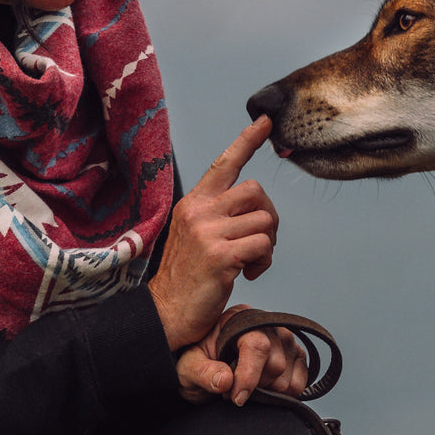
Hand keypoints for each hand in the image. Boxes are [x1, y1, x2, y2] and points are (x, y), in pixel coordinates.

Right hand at [148, 117, 278, 350]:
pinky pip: (263, 245)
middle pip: (256, 191)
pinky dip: (265, 261)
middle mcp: (198, 211)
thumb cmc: (188, 277)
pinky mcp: (219, 255)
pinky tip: (248, 274)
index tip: (264, 122)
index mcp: (193, 203)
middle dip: (268, 217)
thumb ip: (218, 214)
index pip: (223, 163)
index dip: (246, 141)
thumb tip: (253, 204)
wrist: (166, 313)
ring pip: (264, 220)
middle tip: (260, 243)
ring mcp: (207, 232)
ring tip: (251, 262)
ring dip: (268, 244)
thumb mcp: (197, 235)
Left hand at [174, 306, 309, 404]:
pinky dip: (283, 395)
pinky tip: (263, 390)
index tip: (236, 399)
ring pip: (288, 378)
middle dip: (254, 387)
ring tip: (246, 387)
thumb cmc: (197, 364)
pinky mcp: (296, 356)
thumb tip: (226, 380)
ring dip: (267, 393)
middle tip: (232, 391)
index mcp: (240, 319)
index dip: (248, 377)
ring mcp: (285, 339)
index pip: (257, 346)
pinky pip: (300, 383)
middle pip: (275, 364)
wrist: (206, 369)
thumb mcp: (187, 368)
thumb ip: (202, 372)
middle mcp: (268, 324)